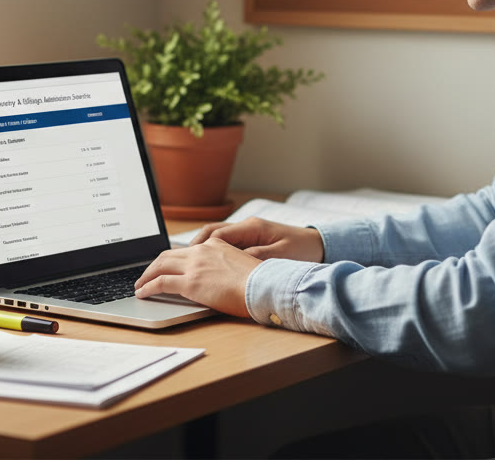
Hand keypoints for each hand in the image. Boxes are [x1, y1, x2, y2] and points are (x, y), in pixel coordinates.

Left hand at [134, 238, 260, 317]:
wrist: (265, 286)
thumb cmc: (260, 282)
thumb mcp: (242, 265)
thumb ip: (226, 267)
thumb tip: (220, 279)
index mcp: (216, 245)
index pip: (187, 249)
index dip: (172, 258)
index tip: (165, 266)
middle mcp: (202, 251)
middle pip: (168, 254)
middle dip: (154, 265)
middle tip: (146, 275)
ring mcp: (195, 266)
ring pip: (160, 266)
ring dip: (146, 275)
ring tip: (140, 285)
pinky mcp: (190, 283)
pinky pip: (160, 283)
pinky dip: (148, 287)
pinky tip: (143, 294)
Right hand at [190, 217, 325, 262]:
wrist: (319, 245)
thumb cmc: (303, 250)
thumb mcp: (281, 256)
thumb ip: (258, 258)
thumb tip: (236, 262)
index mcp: (252, 227)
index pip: (218, 234)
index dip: (201, 248)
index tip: (188, 261)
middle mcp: (246, 227)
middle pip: (210, 233)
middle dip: (192, 248)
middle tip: (176, 262)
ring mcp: (247, 233)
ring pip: (214, 238)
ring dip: (199, 250)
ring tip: (185, 265)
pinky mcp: (250, 241)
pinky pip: (224, 245)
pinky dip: (210, 254)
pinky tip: (204, 267)